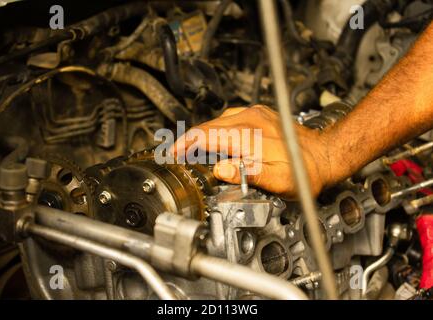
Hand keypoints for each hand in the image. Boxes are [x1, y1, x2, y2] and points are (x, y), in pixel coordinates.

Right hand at [172, 105, 337, 198]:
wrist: (324, 154)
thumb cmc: (303, 170)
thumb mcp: (278, 181)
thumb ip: (247, 174)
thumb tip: (220, 170)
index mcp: (249, 135)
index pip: (206, 136)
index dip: (185, 145)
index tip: (173, 154)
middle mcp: (250, 119)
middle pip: (207, 126)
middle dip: (188, 140)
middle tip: (177, 155)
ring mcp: (255, 114)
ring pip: (217, 121)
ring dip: (202, 135)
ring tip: (192, 151)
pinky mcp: (259, 115)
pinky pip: (229, 119)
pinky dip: (216, 130)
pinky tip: (216, 140)